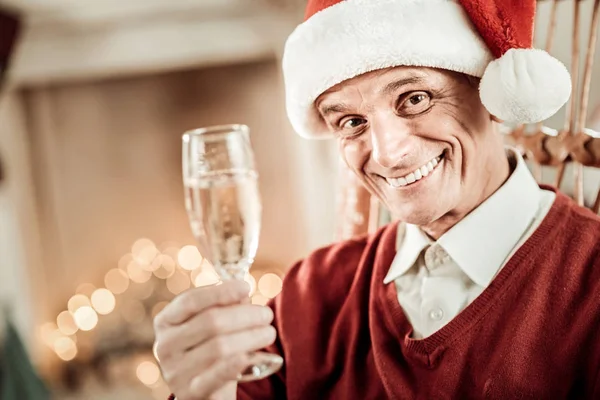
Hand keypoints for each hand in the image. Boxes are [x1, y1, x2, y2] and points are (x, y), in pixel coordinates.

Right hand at [153, 280, 275, 399]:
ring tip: (269, 333)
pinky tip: (252, 355)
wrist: (205, 392)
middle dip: (245, 315)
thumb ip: (223, 306)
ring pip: (219, 347)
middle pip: (211, 322)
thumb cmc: (210, 350)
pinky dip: (237, 363)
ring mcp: (176, 371)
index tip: (246, 286)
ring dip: (251, 337)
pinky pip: (217, 375)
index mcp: (165, 321)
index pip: (191, 301)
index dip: (220, 292)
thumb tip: (242, 292)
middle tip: (267, 314)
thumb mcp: (210, 326)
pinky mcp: (191, 392)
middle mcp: (165, 345)